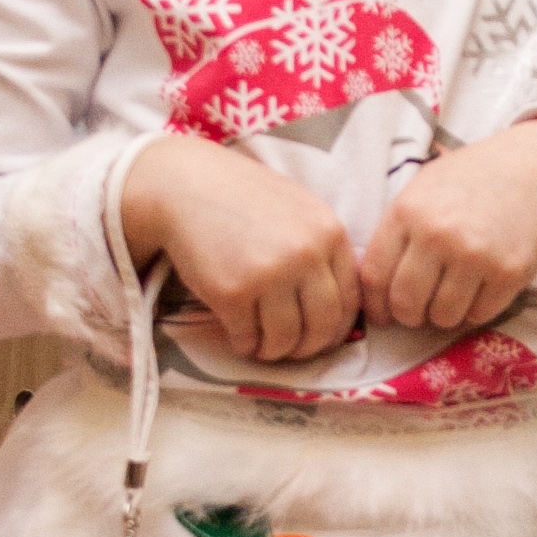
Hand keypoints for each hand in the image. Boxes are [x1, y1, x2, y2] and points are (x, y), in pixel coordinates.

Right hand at [120, 138, 361, 362]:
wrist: (187, 186)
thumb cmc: (245, 201)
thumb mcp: (300, 211)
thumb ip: (323, 251)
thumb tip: (340, 309)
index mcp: (329, 233)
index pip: (349, 300)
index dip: (336, 329)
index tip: (321, 337)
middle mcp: (305, 254)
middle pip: (323, 326)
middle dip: (308, 348)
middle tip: (292, 349)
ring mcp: (269, 274)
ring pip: (285, 339)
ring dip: (274, 351)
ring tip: (263, 345)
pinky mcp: (232, 292)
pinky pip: (247, 338)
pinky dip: (244, 344)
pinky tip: (239, 335)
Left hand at [359, 119, 536, 333]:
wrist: (532, 164)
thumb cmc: (470, 178)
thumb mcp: (421, 190)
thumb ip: (397, 232)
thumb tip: (374, 287)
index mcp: (408, 212)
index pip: (375, 276)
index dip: (376, 305)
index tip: (383, 314)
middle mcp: (437, 235)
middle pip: (405, 303)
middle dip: (408, 316)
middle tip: (418, 311)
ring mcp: (475, 255)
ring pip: (443, 316)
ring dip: (444, 315)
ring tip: (451, 297)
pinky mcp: (509, 271)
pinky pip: (479, 315)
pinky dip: (476, 310)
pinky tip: (479, 290)